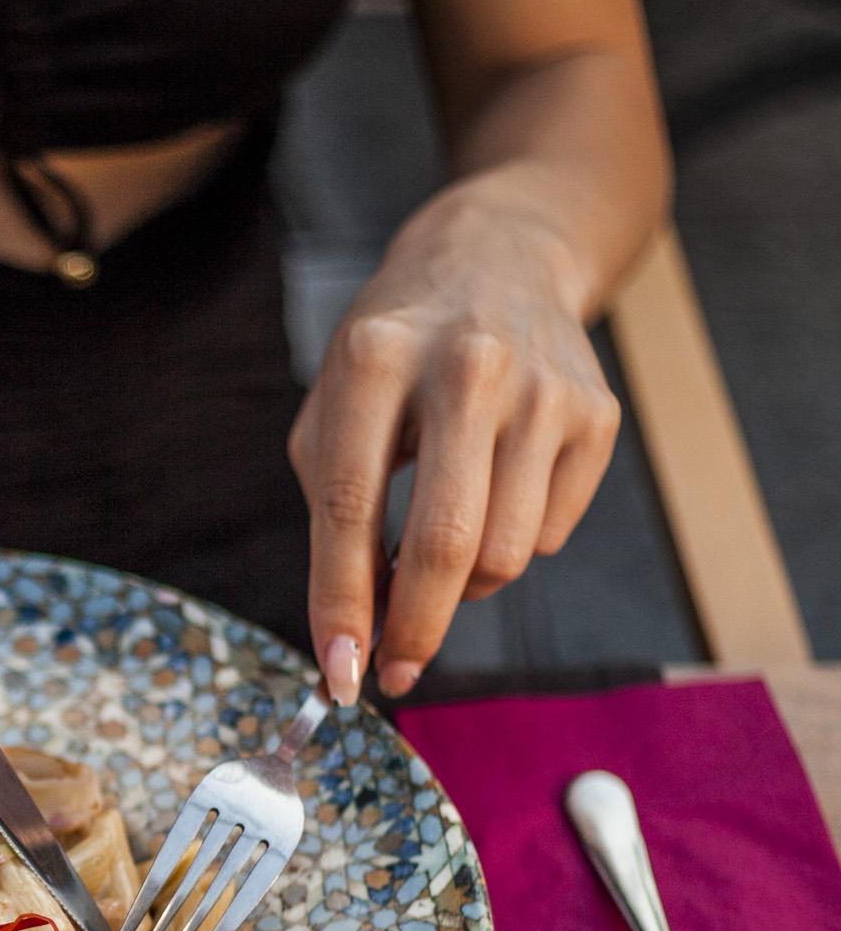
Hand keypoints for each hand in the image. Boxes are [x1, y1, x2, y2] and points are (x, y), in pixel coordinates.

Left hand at [289, 193, 621, 698]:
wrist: (502, 256)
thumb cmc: (397, 349)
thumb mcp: (337, 401)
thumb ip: (334, 510)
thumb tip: (356, 633)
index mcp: (377, 357)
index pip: (350, 506)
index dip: (342, 603)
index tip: (338, 675)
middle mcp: (469, 367)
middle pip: (447, 543)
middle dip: (414, 630)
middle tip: (394, 671)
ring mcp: (544, 391)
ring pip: (504, 555)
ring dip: (461, 588)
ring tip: (435, 555)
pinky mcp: (597, 415)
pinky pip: (548, 535)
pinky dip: (508, 544)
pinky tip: (490, 496)